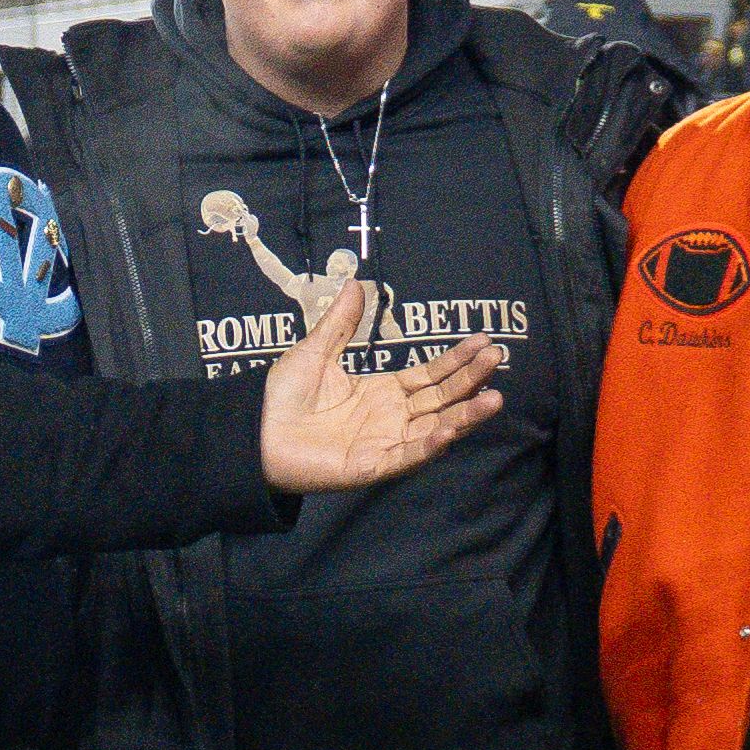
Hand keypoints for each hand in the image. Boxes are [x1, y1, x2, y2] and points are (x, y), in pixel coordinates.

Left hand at [252, 262, 509, 493]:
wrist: (253, 431)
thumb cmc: (282, 396)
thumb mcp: (315, 351)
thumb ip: (340, 322)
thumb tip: (355, 283)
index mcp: (381, 393)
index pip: (429, 376)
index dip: (456, 361)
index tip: (482, 341)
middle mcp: (390, 419)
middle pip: (440, 399)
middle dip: (469, 380)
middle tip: (496, 358)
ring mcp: (383, 443)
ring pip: (434, 428)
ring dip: (464, 415)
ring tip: (494, 397)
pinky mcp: (370, 466)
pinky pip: (406, 456)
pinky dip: (429, 445)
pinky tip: (450, 430)